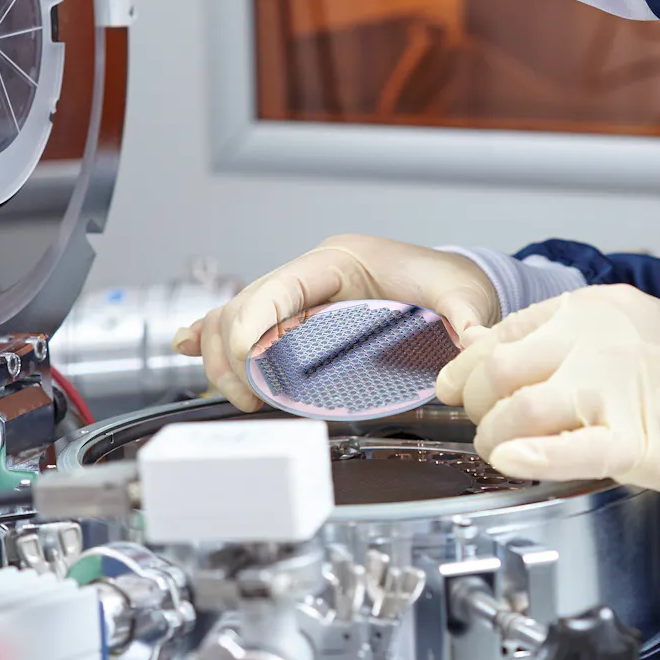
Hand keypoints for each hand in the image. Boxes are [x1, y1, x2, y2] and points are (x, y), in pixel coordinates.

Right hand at [174, 235, 499, 411]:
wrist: (453, 276)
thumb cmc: (448, 279)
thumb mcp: (461, 296)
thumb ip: (466, 319)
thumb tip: (473, 345)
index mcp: (338, 261)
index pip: (278, 286)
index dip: (252, 322)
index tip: (246, 361)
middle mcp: (310, 274)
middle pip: (244, 305)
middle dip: (233, 352)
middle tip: (249, 398)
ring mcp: (298, 294)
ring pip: (233, 314)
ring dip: (220, 353)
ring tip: (237, 396)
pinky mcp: (296, 315)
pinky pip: (243, 319)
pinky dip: (212, 334)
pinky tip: (187, 347)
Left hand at [437, 285, 659, 515]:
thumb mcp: (628, 328)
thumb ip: (569, 339)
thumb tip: (505, 361)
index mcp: (592, 308)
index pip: (503, 334)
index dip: (467, 366)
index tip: (453, 387)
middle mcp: (596, 340)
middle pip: (499, 372)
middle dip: (476, 405)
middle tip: (481, 425)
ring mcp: (613, 388)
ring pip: (520, 411)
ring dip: (494, 437)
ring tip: (497, 450)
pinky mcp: (633, 439)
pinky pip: (563, 449)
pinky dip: (528, 457)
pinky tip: (514, 463)